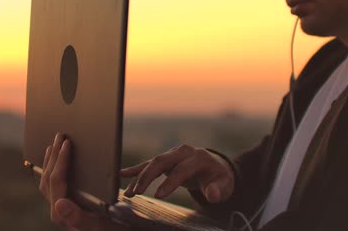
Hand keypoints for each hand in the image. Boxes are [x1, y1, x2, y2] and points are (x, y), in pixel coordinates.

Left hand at [39, 133, 126, 230]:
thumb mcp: (97, 225)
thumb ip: (77, 217)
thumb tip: (60, 203)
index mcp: (60, 213)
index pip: (56, 181)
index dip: (61, 160)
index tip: (67, 143)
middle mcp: (56, 210)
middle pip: (48, 177)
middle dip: (54, 155)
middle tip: (60, 136)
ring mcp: (57, 207)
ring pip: (47, 180)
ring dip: (50, 160)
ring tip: (54, 145)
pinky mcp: (62, 205)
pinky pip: (51, 184)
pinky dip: (52, 168)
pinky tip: (56, 161)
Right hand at [120, 145, 234, 203]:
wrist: (215, 166)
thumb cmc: (219, 178)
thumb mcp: (225, 184)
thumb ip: (218, 190)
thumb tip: (211, 194)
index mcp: (198, 157)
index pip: (181, 169)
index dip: (169, 182)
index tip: (158, 196)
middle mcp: (183, 152)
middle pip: (162, 161)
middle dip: (148, 177)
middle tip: (137, 192)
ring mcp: (173, 154)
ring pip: (153, 162)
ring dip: (139, 176)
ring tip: (128, 192)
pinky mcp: (166, 159)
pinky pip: (149, 164)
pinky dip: (136, 169)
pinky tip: (122, 174)